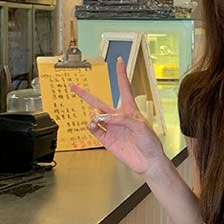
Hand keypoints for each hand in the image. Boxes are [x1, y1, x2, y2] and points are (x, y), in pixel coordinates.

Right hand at [70, 57, 165, 175]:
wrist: (149, 161)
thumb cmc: (151, 142)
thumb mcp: (141, 126)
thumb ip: (122, 119)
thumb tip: (103, 117)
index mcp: (130, 110)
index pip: (124, 88)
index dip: (120, 74)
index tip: (118, 61)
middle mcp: (119, 117)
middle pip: (99, 101)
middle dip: (85, 94)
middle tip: (73, 85)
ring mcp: (112, 128)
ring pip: (94, 116)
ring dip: (92, 114)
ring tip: (96, 117)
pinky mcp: (107, 140)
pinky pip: (94, 129)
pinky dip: (90, 125)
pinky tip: (93, 124)